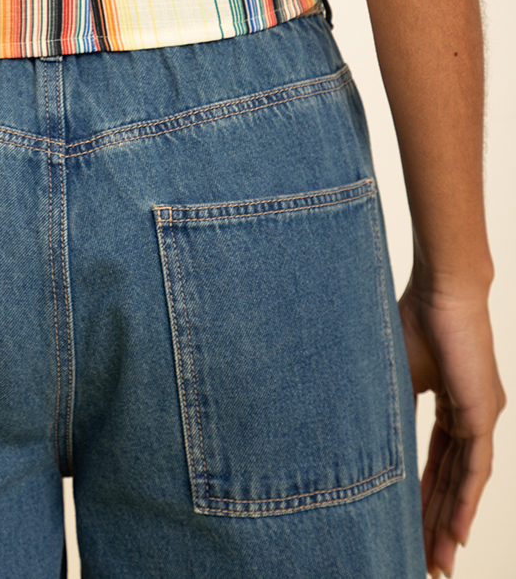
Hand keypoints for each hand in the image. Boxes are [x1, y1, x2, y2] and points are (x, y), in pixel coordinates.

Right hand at [397, 275, 505, 577]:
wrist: (441, 290)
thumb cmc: (412, 319)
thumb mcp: (394, 375)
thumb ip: (388, 410)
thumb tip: (357, 440)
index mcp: (451, 405)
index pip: (437, 463)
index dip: (423, 497)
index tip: (409, 529)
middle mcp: (472, 417)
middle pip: (452, 481)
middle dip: (435, 523)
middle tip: (423, 560)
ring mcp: (482, 417)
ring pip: (464, 482)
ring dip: (448, 522)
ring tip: (437, 560)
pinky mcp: (484, 414)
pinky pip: (475, 469)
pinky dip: (464, 502)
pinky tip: (455, 532)